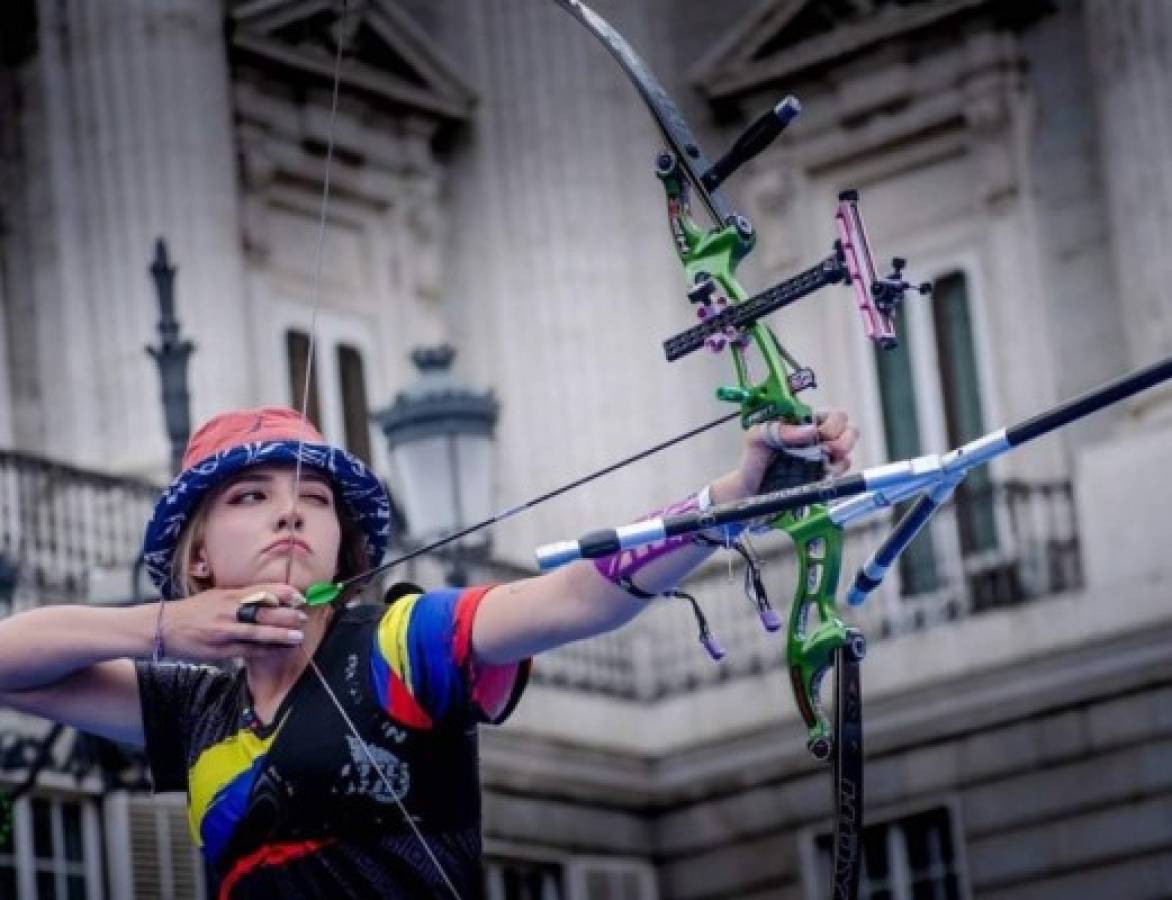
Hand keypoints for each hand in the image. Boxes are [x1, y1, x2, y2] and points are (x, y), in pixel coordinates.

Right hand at [161, 583, 307, 662]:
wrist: (163, 627)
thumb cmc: (194, 611)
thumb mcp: (217, 596)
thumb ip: (241, 596)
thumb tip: (270, 596)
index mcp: (229, 594)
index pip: (261, 590)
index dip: (282, 593)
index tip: (299, 596)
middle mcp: (228, 610)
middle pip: (262, 611)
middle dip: (286, 614)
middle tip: (303, 616)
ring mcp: (224, 631)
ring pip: (257, 632)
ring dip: (280, 635)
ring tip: (298, 636)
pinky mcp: (220, 650)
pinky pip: (247, 651)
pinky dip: (265, 651)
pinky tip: (279, 651)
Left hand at [721, 410, 859, 501]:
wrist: (749, 491)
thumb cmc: (752, 460)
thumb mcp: (757, 438)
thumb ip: (780, 429)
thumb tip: (810, 430)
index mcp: (803, 423)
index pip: (833, 414)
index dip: (832, 424)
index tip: (818, 435)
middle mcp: (817, 438)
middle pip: (849, 429)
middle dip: (843, 439)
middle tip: (826, 450)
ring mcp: (823, 457)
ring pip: (848, 451)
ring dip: (840, 457)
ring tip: (822, 464)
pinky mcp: (824, 476)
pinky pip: (842, 470)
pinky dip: (836, 472)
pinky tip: (820, 475)